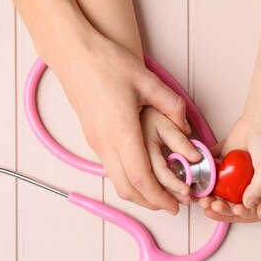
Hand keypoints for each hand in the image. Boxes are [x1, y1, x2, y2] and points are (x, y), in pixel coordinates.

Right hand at [50, 33, 189, 212]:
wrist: (73, 53)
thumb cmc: (107, 63)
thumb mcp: (147, 80)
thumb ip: (172, 105)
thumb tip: (187, 129)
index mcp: (121, 131)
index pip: (142, 177)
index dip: (160, 197)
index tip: (176, 205)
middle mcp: (105, 143)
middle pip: (128, 188)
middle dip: (151, 203)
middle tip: (171, 206)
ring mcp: (96, 143)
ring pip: (117, 182)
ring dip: (139, 194)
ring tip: (160, 195)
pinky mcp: (92, 139)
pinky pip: (112, 169)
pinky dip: (129, 180)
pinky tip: (143, 175)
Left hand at [197, 115, 260, 216]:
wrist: (258, 121)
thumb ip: (260, 186)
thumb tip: (249, 205)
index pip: (247, 210)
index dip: (237, 212)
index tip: (230, 209)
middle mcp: (246, 187)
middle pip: (230, 203)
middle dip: (219, 205)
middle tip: (209, 204)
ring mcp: (234, 178)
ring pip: (219, 192)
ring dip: (209, 196)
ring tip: (201, 197)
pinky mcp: (223, 167)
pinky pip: (212, 177)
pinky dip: (204, 181)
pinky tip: (197, 183)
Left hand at [201, 88, 260, 222]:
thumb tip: (260, 211)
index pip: (257, 210)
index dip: (236, 214)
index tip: (217, 210)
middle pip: (242, 200)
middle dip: (222, 204)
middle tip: (204, 203)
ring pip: (233, 183)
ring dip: (216, 188)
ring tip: (200, 191)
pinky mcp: (255, 148)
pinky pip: (232, 160)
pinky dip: (217, 166)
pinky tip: (203, 168)